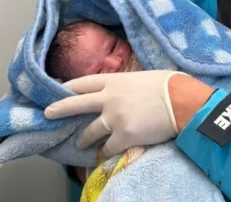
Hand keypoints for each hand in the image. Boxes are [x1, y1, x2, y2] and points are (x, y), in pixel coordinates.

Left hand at [44, 70, 186, 156]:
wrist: (183, 102)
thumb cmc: (170, 84)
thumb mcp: (143, 76)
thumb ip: (127, 83)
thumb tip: (124, 88)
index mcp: (114, 80)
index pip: (83, 82)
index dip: (68, 87)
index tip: (57, 89)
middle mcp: (109, 98)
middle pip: (76, 103)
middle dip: (59, 109)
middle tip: (47, 114)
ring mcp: (114, 118)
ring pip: (90, 131)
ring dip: (83, 139)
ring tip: (80, 143)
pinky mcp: (124, 136)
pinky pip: (107, 147)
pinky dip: (105, 151)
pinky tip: (103, 154)